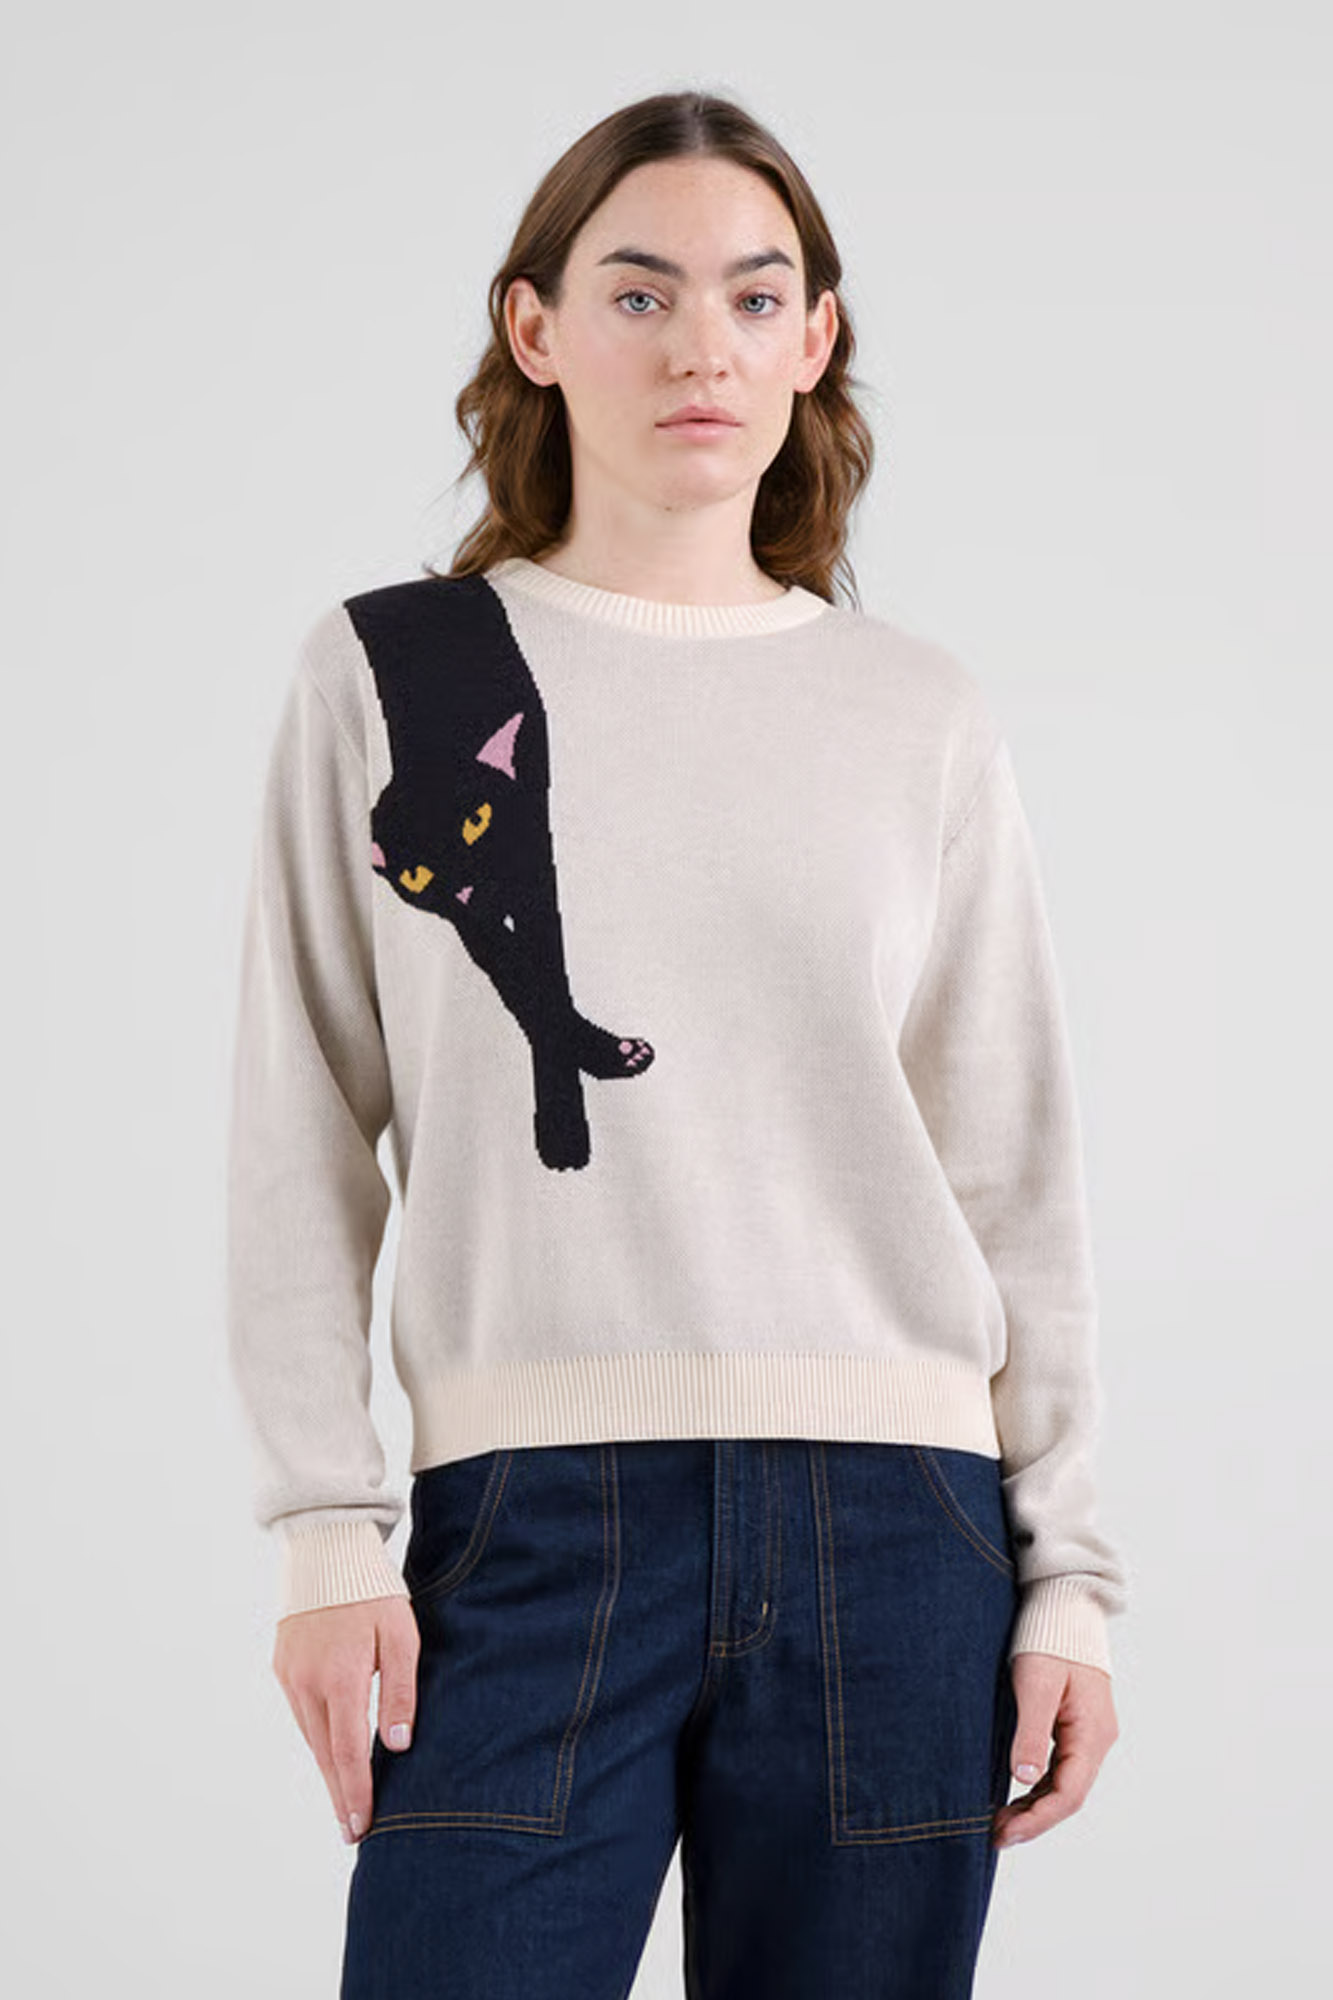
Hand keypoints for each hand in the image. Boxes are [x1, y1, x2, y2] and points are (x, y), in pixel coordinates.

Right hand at [272, 1595, 420, 1844]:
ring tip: (345, 1800)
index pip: (348, 1751)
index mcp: (341, 1677)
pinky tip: (331, 1753)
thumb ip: (400, 1691)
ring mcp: (290, 1676)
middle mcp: (307, 1683)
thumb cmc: (372, 1590)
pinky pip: (302, 1713)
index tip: (362, 1825)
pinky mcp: (282, 1666)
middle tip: (352, 1832)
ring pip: (311, 1736)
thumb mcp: (401, 1635)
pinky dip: (318, 1738)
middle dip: (340, 1794)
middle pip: (325, 1754)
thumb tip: (398, 1745)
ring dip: (329, 1769)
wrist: (325, 1548)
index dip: (356, 1792)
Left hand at [991, 1650, 1119, 1848]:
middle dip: (1034, 1819)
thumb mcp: (1035, 1684)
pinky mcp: (1075, 1725)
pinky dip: (1039, 1786)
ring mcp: (1088, 1733)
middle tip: (995, 1835)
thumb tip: (1025, 1780)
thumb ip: (1032, 1732)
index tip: (1005, 1834)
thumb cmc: (1049, 1639)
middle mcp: (1097, 1738)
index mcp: (1093, 1733)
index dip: (1038, 1820)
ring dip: (1035, 1806)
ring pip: (1065, 1784)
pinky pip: (1061, 1767)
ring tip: (1000, 1822)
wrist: (1063, 1606)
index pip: (1069, 1793)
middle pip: (1069, 1795)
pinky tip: (1016, 1794)